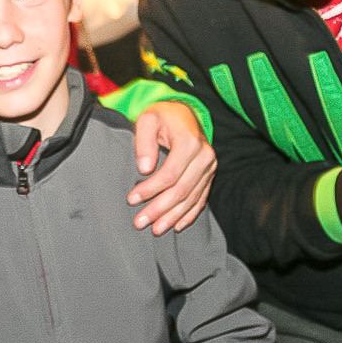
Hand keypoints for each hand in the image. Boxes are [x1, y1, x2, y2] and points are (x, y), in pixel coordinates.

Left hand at [129, 101, 215, 234]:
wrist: (183, 113)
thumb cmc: (161, 116)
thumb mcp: (147, 119)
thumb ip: (144, 141)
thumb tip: (144, 168)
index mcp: (190, 142)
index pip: (169, 174)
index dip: (150, 190)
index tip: (132, 199)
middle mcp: (204, 156)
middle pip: (181, 190)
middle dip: (159, 209)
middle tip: (140, 222)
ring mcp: (209, 167)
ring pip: (191, 198)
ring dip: (173, 217)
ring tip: (156, 229)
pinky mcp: (209, 175)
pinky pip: (201, 199)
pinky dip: (189, 214)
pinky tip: (177, 225)